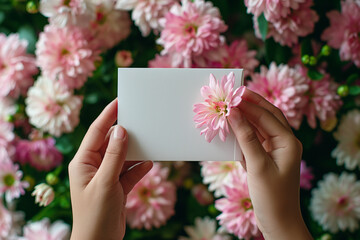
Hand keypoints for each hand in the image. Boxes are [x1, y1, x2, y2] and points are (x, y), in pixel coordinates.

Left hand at [69, 99, 152, 239]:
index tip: (120, 101)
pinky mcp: (117, 187)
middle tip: (141, 121)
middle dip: (125, 134)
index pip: (97, 132)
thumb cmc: (95, 214)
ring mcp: (106, 176)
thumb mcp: (105, 182)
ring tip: (149, 141)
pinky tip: (149, 163)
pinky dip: (139, 167)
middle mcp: (94, 166)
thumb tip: (121, 130)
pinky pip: (130, 172)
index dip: (108, 115)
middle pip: (111, 143)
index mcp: (83, 162)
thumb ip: (114, 155)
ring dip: (135, 152)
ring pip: (122, 157)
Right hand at [228, 88, 311, 239]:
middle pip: (267, 115)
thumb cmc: (271, 196)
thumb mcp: (257, 165)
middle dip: (251, 103)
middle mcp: (284, 142)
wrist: (278, 222)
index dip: (248, 105)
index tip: (231, 95)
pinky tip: (233, 127)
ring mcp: (275, 150)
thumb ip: (246, 137)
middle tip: (233, 93)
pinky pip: (255, 139)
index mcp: (288, 142)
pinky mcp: (266, 158)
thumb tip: (234, 112)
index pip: (266, 116)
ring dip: (246, 117)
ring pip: (260, 126)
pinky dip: (244, 132)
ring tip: (231, 107)